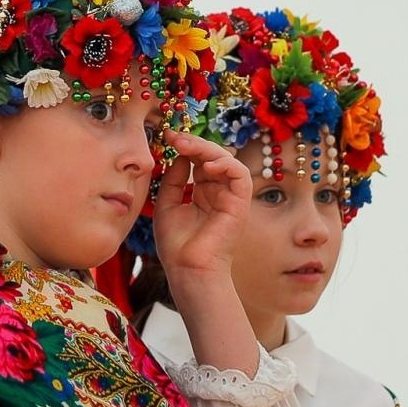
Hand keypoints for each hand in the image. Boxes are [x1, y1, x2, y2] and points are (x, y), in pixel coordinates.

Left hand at [152, 129, 251, 288]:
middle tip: (175, 137)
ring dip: (207, 149)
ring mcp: (230, 197)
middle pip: (213, 156)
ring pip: (227, 160)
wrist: (188, 270)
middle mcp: (218, 192)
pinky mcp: (240, 203)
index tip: (167, 136)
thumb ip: (174, 179)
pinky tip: (206, 165)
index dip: (186, 146)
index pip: (199, 160)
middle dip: (194, 143)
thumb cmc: (176, 245)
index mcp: (202, 192)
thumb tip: (180, 155)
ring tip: (187, 147)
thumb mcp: (167, 204)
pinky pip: (240, 174)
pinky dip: (225, 165)